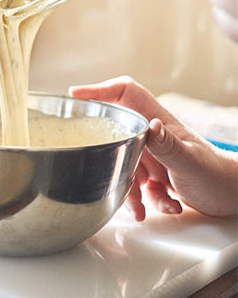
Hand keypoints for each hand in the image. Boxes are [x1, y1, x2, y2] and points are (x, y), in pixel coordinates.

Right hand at [70, 76, 237, 218]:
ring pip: (124, 166)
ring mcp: (153, 155)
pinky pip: (139, 187)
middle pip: (116, 132)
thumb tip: (151, 126)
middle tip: (96, 164)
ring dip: (129, 190)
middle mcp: (153, 136)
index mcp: (159, 122)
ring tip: (139, 207)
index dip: (99, 90)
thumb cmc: (219, 175)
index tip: (75, 96)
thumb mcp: (192, 162)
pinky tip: (165, 207)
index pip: (125, 93)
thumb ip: (169, 146)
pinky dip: (147, 201)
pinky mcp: (156, 176)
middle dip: (107, 153)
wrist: (234, 197)